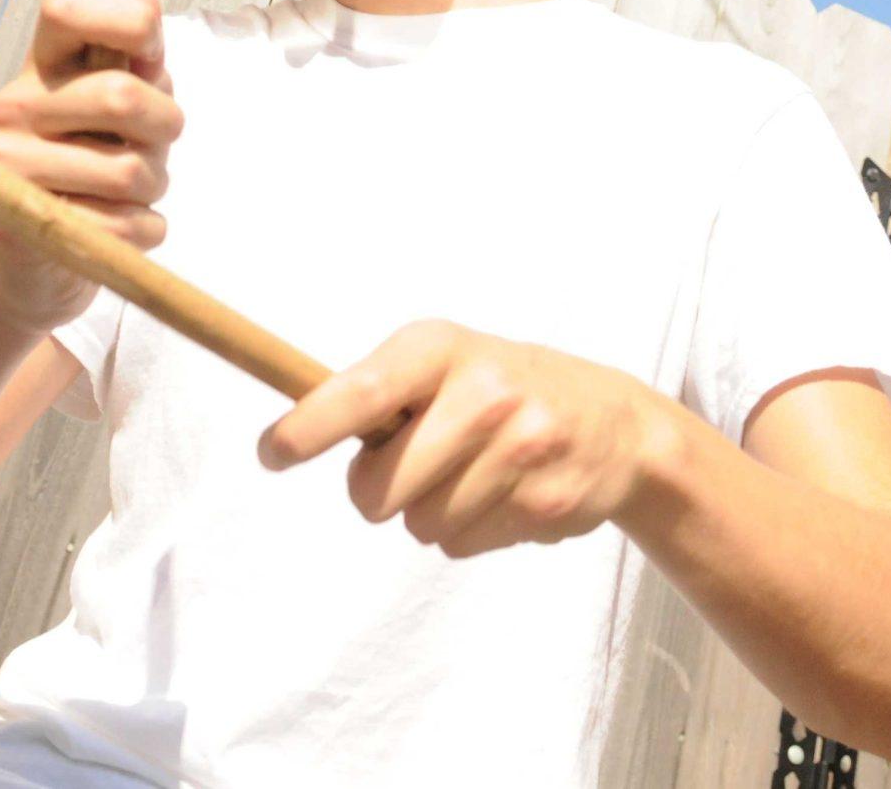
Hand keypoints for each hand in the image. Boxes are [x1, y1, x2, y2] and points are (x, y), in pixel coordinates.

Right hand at [0, 0, 182, 337]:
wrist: (40, 259)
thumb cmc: (94, 163)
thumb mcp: (121, 103)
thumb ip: (138, 57)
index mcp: (43, 63)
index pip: (65, 5)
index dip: (125, 18)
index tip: (152, 52)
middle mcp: (15, 103)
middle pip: (121, 95)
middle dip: (165, 125)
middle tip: (157, 143)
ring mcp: (9, 163)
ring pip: (129, 169)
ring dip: (155, 185)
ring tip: (134, 189)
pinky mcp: (21, 222)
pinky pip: (122, 226)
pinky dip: (146, 230)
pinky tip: (123, 225)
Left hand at [258, 319, 678, 558]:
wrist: (618, 424)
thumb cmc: (500, 391)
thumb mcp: (444, 364)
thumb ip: (378, 395)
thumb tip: (290, 438)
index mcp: (441, 346)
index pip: (362, 391)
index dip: (308, 428)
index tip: (272, 453)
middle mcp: (484, 390)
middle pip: (378, 489)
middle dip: (377, 493)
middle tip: (407, 470)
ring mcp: (521, 446)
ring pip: (420, 526)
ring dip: (431, 514)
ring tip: (472, 475)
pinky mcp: (546, 502)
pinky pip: (462, 545)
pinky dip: (472, 531)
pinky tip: (505, 494)